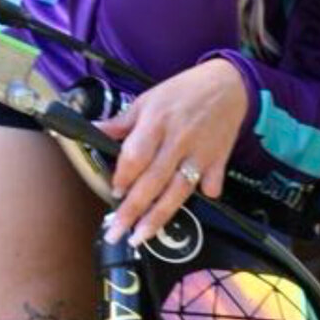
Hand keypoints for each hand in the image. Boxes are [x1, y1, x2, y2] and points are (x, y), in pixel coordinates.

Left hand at [98, 57, 249, 245]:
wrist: (227, 84)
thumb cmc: (183, 91)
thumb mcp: (147, 100)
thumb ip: (121, 122)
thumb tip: (92, 129)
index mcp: (156, 122)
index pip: (136, 156)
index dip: (123, 177)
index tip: (114, 191)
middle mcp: (178, 140)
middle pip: (153, 181)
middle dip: (133, 210)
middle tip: (117, 231)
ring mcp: (199, 153)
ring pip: (178, 191)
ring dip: (159, 216)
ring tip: (142, 235)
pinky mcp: (218, 161)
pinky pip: (210, 185)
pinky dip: (204, 196)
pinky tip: (192, 207)